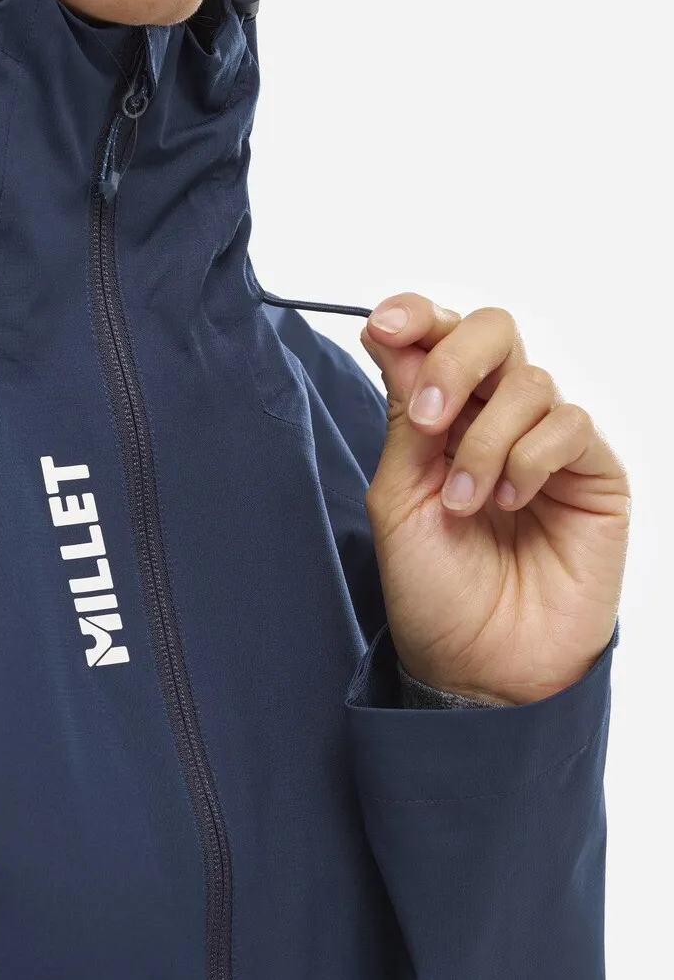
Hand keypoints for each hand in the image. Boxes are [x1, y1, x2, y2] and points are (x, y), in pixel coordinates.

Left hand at [359, 294, 629, 704]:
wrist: (479, 664)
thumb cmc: (433, 588)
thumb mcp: (398, 497)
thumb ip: (404, 418)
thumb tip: (394, 335)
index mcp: (439, 417)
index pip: (435, 336)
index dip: (415, 316)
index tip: (386, 326)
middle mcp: (493, 417)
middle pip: (492, 330)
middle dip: (454, 361)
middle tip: (429, 420)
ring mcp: (546, 443)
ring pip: (528, 381)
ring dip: (485, 441)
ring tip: (466, 502)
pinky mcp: (593, 473)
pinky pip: (569, 425)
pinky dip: (530, 458)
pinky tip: (512, 503)